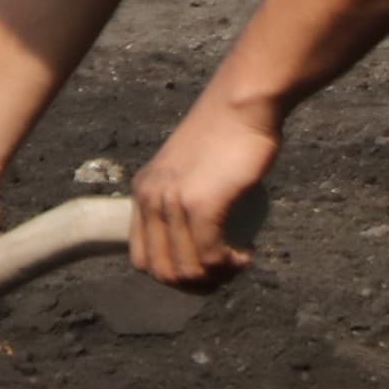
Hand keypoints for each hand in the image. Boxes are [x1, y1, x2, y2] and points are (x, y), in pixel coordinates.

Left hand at [129, 94, 276, 289]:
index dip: (173, 275)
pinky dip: (229, 266)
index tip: (204, 269)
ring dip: (216, 277)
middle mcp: (150, 198)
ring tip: (238, 262)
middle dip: (195, 284)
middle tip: (225, 272)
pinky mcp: (202, 203)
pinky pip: (209, 257)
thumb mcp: (187, 168)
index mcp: (143, 192)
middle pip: (161, 271)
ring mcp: (173, 202)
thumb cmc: (226, 134)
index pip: (141, 258)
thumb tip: (196, 237)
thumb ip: (181, 195)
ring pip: (186, 270)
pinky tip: (246, 255)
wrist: (242, 104)